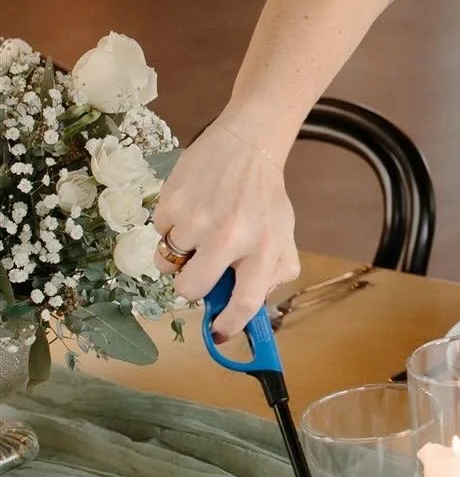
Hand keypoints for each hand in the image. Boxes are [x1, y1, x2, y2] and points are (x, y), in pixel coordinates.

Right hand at [152, 117, 300, 341]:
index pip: (244, 302)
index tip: (218, 332)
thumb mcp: (283, 235)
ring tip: (198, 231)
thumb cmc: (264, 196)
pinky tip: (192, 209)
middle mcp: (229, 237)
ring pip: (168, 264)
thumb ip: (274, 274)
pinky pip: (159, 234)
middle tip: (200, 270)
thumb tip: (247, 310)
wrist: (246, 144)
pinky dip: (171, 228)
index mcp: (263, 248)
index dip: (228, 325)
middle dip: (192, 288)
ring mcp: (196, 220)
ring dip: (179, 256)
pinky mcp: (171, 203)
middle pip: (191, 289)